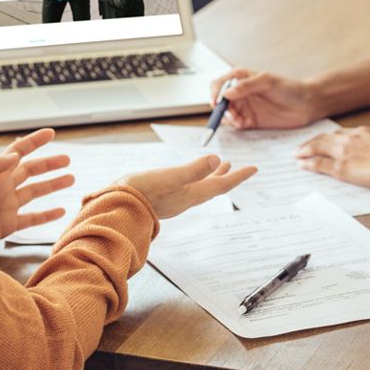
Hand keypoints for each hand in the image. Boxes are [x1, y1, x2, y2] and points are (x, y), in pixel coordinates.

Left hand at [0, 128, 73, 253]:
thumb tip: (15, 154)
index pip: (19, 151)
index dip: (34, 142)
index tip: (50, 133)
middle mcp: (4, 187)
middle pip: (31, 170)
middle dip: (49, 164)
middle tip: (67, 159)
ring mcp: (8, 205)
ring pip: (35, 191)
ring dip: (52, 185)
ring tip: (70, 179)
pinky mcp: (9, 223)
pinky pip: (32, 217)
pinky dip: (47, 215)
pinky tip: (60, 211)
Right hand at [115, 155, 256, 218]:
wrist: (116, 210)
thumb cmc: (141, 194)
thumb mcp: (169, 177)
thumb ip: (192, 170)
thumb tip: (216, 158)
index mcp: (191, 194)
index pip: (221, 184)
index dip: (239, 176)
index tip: (254, 169)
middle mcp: (185, 199)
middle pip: (213, 186)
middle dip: (226, 176)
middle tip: (238, 168)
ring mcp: (173, 200)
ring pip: (199, 187)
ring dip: (210, 176)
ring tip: (218, 166)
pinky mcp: (161, 198)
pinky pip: (186, 188)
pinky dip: (194, 178)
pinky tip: (187, 177)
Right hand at [209, 68, 318, 129]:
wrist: (306, 105)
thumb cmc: (290, 88)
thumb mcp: (268, 82)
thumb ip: (247, 85)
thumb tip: (227, 92)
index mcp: (241, 78)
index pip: (219, 84)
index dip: (214, 93)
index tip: (216, 103)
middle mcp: (240, 92)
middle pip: (219, 101)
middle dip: (220, 109)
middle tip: (229, 114)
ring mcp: (245, 107)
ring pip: (226, 114)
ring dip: (229, 118)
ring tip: (240, 120)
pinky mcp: (250, 120)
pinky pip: (236, 125)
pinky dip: (236, 126)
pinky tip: (244, 124)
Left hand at [295, 126, 369, 189]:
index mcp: (360, 132)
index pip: (337, 134)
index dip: (326, 138)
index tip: (320, 140)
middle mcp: (348, 138)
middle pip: (323, 138)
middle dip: (310, 142)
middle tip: (300, 147)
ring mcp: (343, 152)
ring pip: (317, 148)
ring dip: (305, 150)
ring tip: (297, 154)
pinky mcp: (340, 167)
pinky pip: (319, 164)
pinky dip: (309, 163)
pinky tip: (302, 164)